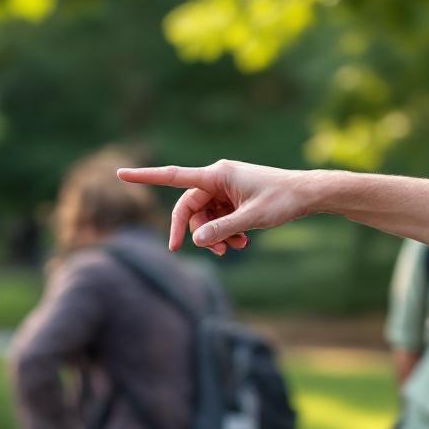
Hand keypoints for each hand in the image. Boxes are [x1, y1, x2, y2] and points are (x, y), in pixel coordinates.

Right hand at [117, 160, 316, 255]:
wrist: (307, 194)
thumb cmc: (282, 200)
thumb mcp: (252, 218)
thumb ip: (222, 229)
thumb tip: (196, 240)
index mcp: (217, 175)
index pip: (174, 177)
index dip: (146, 177)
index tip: (120, 174)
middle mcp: (217, 178)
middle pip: (190, 207)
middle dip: (196, 232)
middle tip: (213, 255)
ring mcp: (225, 188)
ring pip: (204, 216)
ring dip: (214, 235)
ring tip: (236, 248)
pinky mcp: (233, 197)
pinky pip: (217, 217)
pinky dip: (225, 231)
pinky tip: (242, 242)